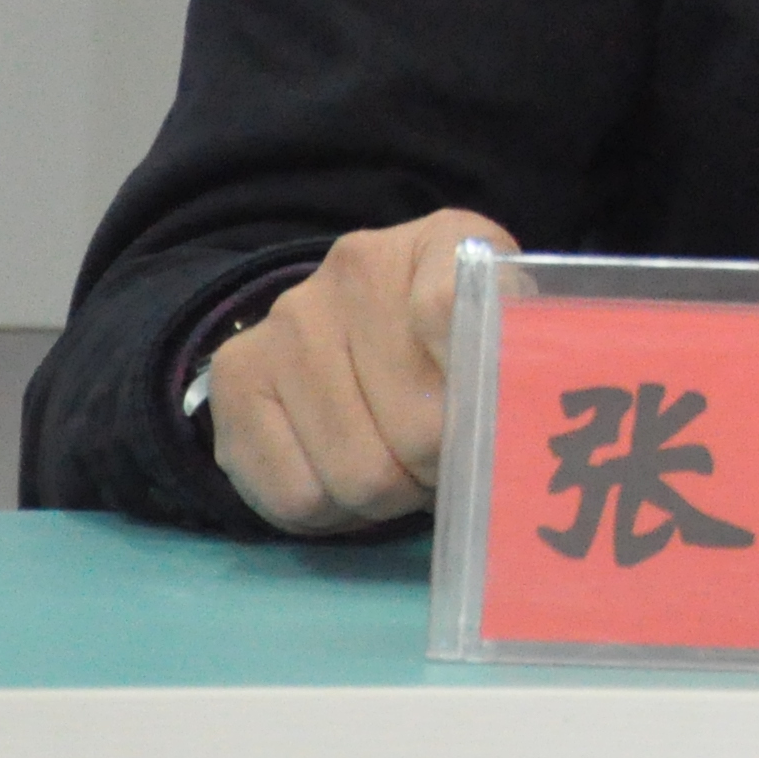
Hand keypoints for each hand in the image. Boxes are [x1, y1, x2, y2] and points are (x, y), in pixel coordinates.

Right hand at [207, 206, 514, 533]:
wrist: (360, 321)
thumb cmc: (462, 336)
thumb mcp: (513, 326)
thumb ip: (523, 358)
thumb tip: (516, 429)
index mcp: (443, 242)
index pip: (462, 320)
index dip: (482, 397)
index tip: (493, 420)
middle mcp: (354, 269)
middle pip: (419, 431)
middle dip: (442, 470)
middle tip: (446, 461)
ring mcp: (287, 323)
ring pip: (358, 476)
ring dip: (390, 498)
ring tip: (400, 467)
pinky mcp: (235, 380)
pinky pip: (295, 498)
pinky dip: (331, 515)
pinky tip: (345, 477)